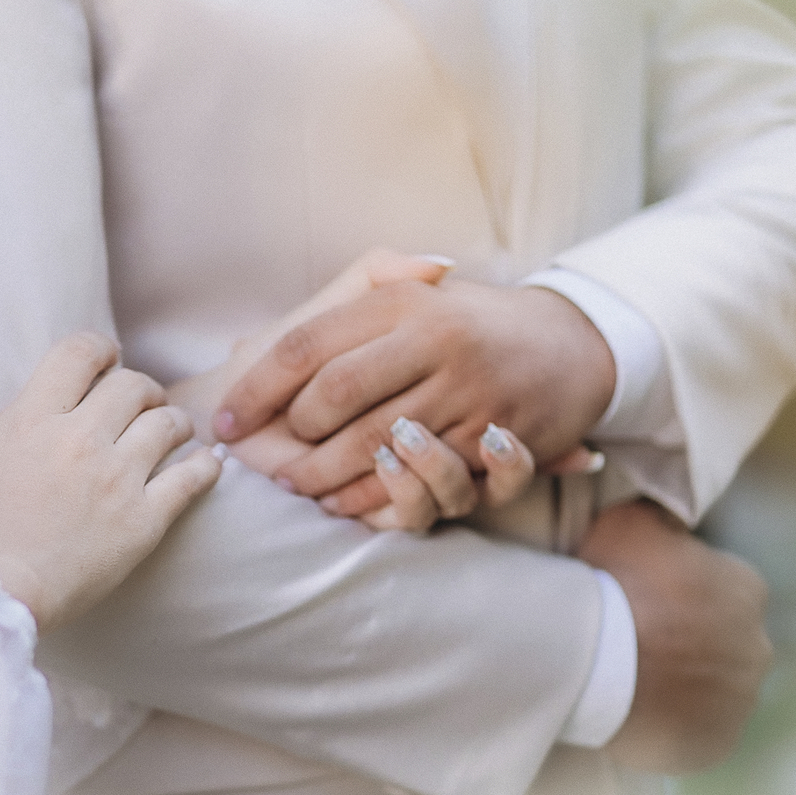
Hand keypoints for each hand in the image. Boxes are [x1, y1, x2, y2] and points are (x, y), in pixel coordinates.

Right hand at [0, 330, 222, 628]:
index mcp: (33, 417)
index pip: (80, 354)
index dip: (99, 348)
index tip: (106, 359)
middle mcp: (82, 438)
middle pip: (132, 386)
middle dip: (141, 387)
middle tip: (142, 401)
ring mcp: (117, 479)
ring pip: (168, 424)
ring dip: (175, 420)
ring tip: (174, 430)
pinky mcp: (143, 522)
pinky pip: (190, 480)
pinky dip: (205, 465)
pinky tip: (208, 463)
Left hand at [215, 262, 615, 517]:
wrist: (571, 342)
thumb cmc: (465, 322)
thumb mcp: (410, 291)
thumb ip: (346, 295)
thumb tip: (259, 339)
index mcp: (401, 302)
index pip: (306, 346)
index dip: (256, 387)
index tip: (224, 420)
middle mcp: (435, 339)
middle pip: (332, 397)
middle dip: (292, 436)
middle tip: (268, 458)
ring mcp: (467, 390)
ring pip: (371, 445)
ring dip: (324, 475)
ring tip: (298, 486)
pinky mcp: (494, 439)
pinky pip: (422, 480)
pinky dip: (377, 498)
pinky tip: (348, 503)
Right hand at [579, 500, 771, 772]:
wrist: (589, 659)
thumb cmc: (612, 584)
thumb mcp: (628, 520)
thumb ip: (659, 517)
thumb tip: (668, 524)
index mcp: (746, 588)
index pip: (721, 588)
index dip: (679, 594)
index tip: (644, 601)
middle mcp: (757, 646)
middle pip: (721, 641)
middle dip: (688, 642)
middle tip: (637, 642)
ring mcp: (740, 700)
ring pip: (713, 689)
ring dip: (683, 684)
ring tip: (634, 681)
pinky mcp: (718, 743)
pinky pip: (698, 731)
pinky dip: (676, 724)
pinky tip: (641, 712)